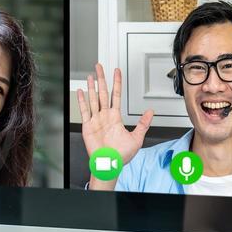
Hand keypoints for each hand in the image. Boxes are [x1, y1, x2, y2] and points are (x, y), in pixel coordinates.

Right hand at [77, 63, 152, 186]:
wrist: (109, 164)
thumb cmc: (121, 155)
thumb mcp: (137, 138)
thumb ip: (143, 124)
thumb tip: (150, 112)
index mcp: (116, 117)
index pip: (116, 95)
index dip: (117, 82)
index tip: (116, 71)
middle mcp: (105, 116)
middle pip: (103, 93)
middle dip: (102, 79)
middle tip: (100, 66)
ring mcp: (96, 120)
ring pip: (93, 99)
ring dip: (92, 87)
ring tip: (91, 75)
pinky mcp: (88, 126)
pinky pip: (84, 111)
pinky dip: (82, 101)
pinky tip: (81, 92)